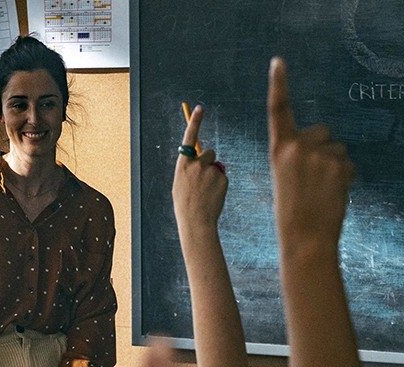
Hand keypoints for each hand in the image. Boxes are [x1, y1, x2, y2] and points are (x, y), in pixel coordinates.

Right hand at [172, 104, 227, 228]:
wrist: (196, 221)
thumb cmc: (185, 204)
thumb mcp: (181, 183)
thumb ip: (190, 169)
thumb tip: (205, 160)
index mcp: (183, 164)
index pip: (189, 137)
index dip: (195, 122)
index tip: (200, 108)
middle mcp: (197, 164)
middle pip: (209, 153)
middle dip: (208, 162)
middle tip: (203, 181)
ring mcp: (210, 171)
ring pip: (216, 166)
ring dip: (214, 175)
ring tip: (207, 193)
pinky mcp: (222, 179)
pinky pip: (223, 178)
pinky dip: (220, 186)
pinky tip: (213, 197)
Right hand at [268, 57, 352, 250]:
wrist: (305, 238)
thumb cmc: (292, 214)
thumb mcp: (285, 180)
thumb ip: (298, 157)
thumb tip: (325, 148)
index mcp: (278, 149)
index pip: (278, 110)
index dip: (279, 84)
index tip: (278, 62)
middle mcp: (297, 146)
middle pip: (322, 132)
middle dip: (324, 149)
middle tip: (315, 181)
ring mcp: (319, 153)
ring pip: (338, 149)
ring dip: (336, 166)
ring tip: (323, 192)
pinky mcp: (339, 164)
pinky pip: (349, 164)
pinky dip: (345, 178)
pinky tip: (334, 195)